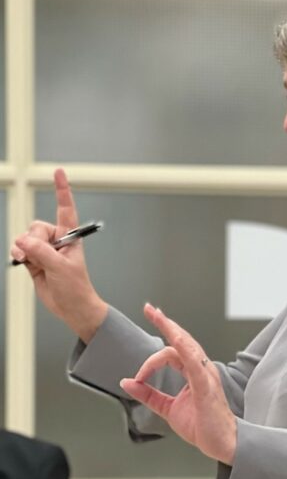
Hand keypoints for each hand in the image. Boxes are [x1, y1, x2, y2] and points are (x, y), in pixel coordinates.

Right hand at [10, 168, 106, 341]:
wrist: (71, 307)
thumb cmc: (76, 287)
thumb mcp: (61, 267)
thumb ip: (42, 252)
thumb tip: (23, 241)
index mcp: (70, 237)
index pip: (66, 209)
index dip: (62, 190)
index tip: (59, 172)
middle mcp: (57, 240)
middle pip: (35, 227)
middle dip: (33, 239)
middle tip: (41, 255)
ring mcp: (44, 250)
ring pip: (24, 238)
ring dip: (23, 249)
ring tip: (33, 263)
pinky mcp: (34, 260)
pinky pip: (19, 250)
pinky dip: (18, 255)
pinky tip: (25, 264)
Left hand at [120, 304, 237, 465]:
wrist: (222, 443)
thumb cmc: (203, 426)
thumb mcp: (168, 408)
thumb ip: (148, 394)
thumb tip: (127, 382)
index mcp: (194, 373)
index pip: (174, 350)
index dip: (155, 351)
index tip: (140, 367)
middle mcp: (202, 370)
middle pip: (182, 340)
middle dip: (165, 323)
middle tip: (150, 309)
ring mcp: (206, 376)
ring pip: (188, 346)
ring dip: (172, 330)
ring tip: (158, 317)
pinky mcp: (206, 386)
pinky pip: (194, 364)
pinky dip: (184, 349)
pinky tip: (175, 339)